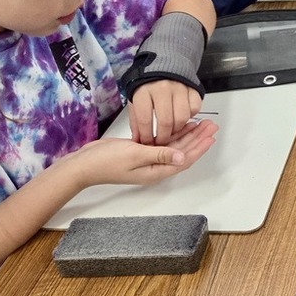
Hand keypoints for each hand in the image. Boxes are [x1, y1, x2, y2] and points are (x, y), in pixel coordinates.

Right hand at [65, 120, 216, 186]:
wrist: (83, 164)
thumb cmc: (106, 161)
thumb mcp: (135, 155)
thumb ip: (160, 154)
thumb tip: (182, 157)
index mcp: (156, 171)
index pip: (184, 159)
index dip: (199, 147)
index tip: (211, 135)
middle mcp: (156, 167)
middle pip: (183, 152)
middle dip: (198, 139)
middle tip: (212, 125)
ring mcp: (148, 160)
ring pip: (174, 146)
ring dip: (188, 135)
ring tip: (202, 123)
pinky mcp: (141, 152)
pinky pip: (163, 143)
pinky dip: (173, 134)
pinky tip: (181, 126)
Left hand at [128, 80, 202, 144]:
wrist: (163, 65)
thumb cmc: (148, 86)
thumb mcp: (135, 100)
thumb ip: (136, 121)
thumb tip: (137, 140)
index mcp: (144, 91)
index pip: (145, 120)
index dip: (146, 136)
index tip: (147, 142)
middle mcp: (162, 89)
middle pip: (166, 122)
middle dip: (163, 137)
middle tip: (161, 141)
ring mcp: (180, 88)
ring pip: (182, 118)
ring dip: (177, 130)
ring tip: (171, 131)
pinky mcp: (193, 90)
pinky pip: (194, 110)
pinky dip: (189, 117)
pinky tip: (181, 117)